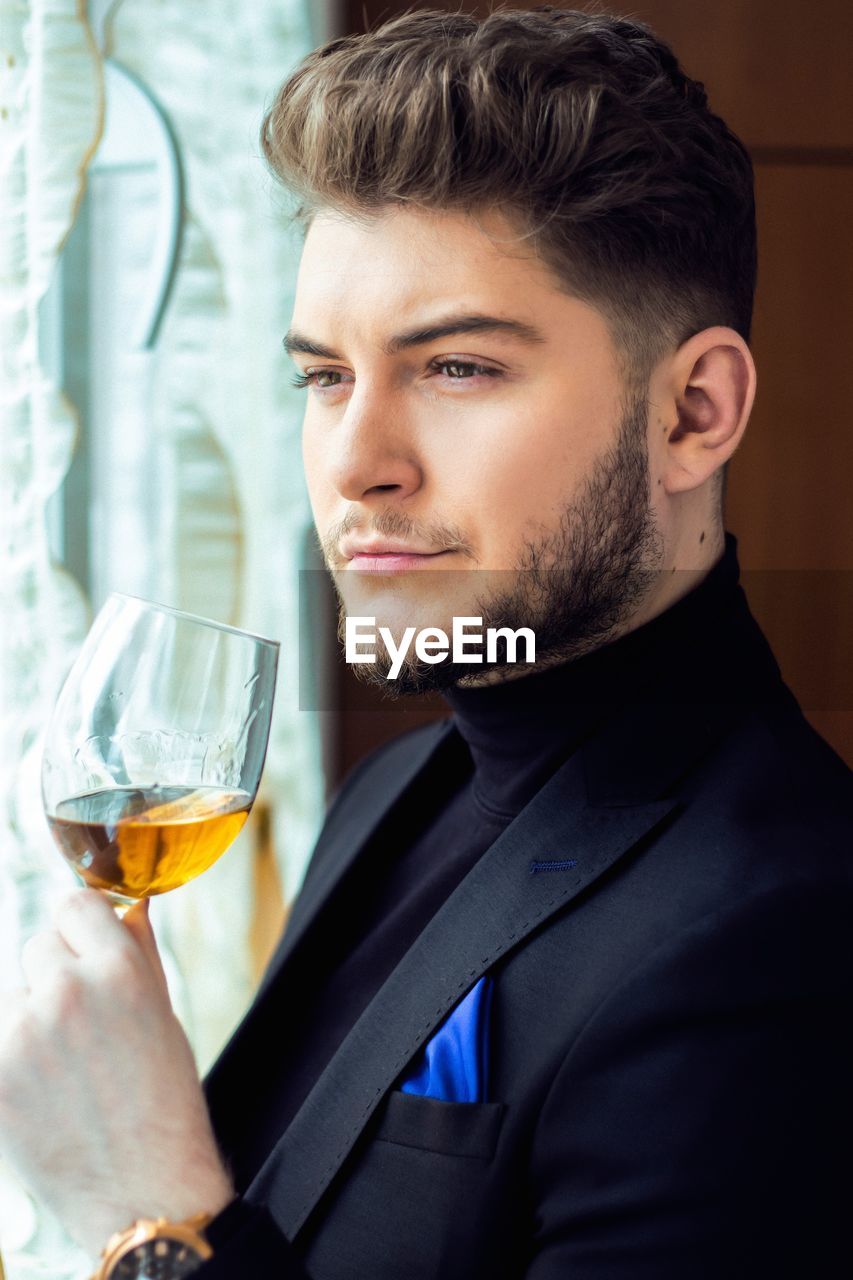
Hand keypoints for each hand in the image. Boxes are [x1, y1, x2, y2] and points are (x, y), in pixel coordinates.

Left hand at [0, 890, 233, 1260]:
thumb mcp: (163, 1014)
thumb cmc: (162, 1100)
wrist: (141, 1190)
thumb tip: (129, 904)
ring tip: (62, 1066)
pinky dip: (11, 1054)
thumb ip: (139, 952)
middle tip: (81, 1025)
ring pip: (11, 994)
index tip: (85, 950)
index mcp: (120, 969)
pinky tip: (40, 1088)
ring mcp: (22, 1033)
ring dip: (28, 1017)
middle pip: (36, 946)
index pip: (74, 904)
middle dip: (55, 975)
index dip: (81, 928)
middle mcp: (68, 991)